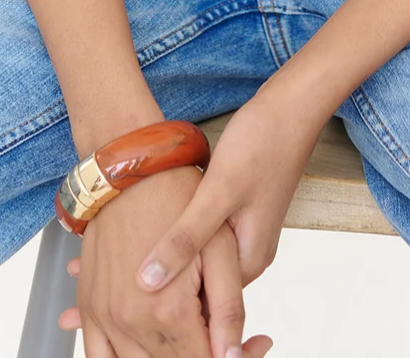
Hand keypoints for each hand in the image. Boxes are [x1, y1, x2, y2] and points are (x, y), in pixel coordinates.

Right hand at [56, 162, 273, 357]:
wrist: (130, 168)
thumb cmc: (176, 198)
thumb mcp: (220, 247)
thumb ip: (228, 308)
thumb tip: (233, 356)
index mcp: (168, 310)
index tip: (254, 344)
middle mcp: (132, 322)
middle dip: (207, 355)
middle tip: (230, 338)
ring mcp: (106, 318)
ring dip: (168, 357)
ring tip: (195, 332)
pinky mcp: (90, 307)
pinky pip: (100, 356)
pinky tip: (147, 348)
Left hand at [134, 83, 324, 295]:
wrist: (291, 106)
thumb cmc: (261, 143)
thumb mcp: (218, 191)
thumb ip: (184, 238)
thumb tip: (148, 283)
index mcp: (249, 260)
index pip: (200, 302)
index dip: (162, 298)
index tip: (124, 289)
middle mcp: (249, 253)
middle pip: (199, 282)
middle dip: (163, 276)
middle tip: (119, 263)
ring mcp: (245, 231)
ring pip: (199, 257)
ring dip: (171, 251)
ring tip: (131, 242)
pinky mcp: (239, 211)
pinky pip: (205, 233)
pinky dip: (182, 229)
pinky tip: (159, 216)